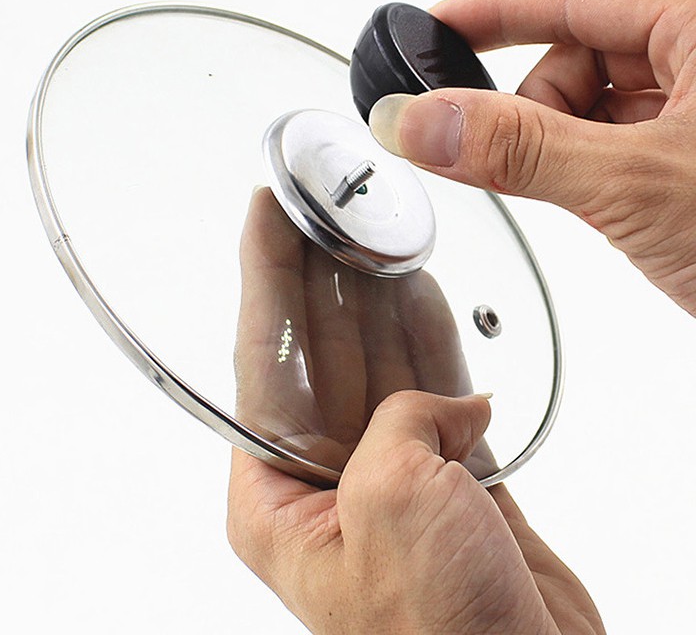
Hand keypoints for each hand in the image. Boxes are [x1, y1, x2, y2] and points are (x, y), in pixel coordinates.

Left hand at [228, 190, 603, 632]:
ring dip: (376, 297)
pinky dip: (429, 341)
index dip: (262, 277)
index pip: (262, 358)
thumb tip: (447, 405)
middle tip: (322, 207)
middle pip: (319, 349)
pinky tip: (420, 294)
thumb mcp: (390, 501)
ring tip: (373, 235)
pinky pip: (429, 390)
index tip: (263, 215)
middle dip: (320, 273)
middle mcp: (325, 480)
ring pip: (377, 361)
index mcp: (276, 495)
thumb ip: (398, 423)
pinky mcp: (443, 479)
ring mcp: (386, 474)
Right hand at [368, 0, 695, 316]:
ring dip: (555, 151)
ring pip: (585, 112)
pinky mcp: (679, 166)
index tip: (432, 29)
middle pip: (575, 60)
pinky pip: (603, 150)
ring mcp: (691, 119)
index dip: (492, 12)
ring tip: (581, 197)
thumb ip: (521, 149)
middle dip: (532, 111)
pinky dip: (578, 175)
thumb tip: (427, 122)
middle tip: (514, 160)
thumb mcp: (635, 184)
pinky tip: (592, 204)